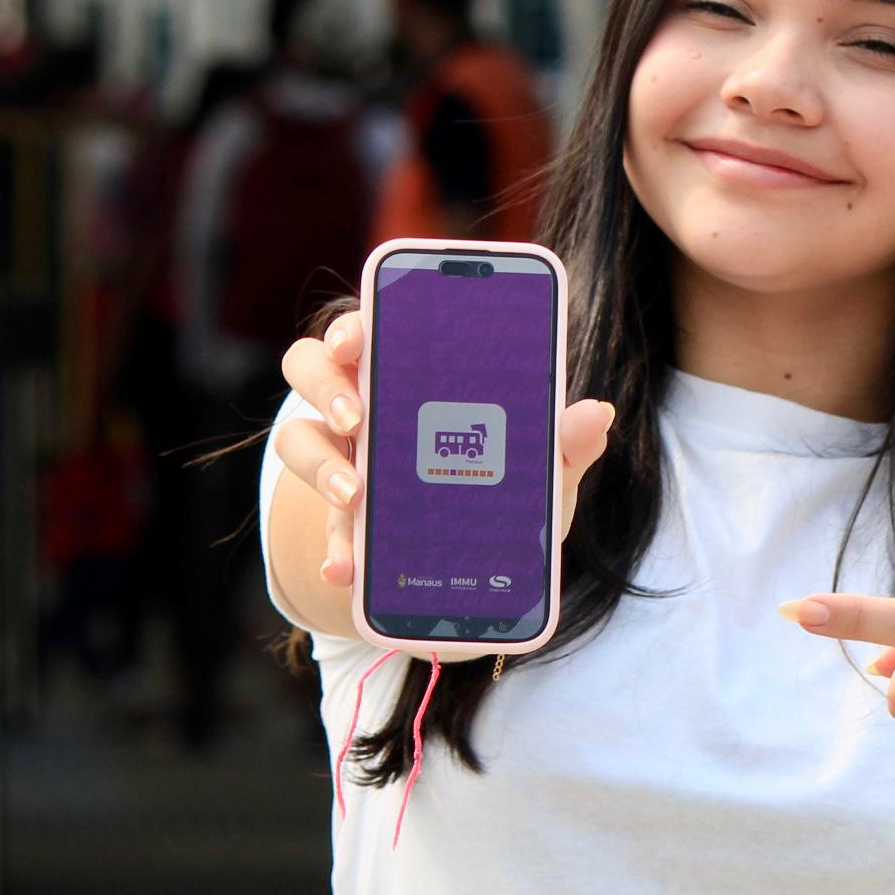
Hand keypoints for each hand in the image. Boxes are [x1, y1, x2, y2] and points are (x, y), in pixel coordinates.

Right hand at [274, 311, 617, 587]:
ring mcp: (341, 459)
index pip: (366, 327)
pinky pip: (322, 528)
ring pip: (297, 439)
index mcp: (407, 372)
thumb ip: (564, 443)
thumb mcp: (540, 469)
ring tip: (354, 495)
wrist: (473, 568)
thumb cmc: (502, 489)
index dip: (354, 324)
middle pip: (311, 368)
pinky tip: (346, 570)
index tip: (358, 337)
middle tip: (356, 415)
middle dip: (326, 386)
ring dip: (320, 465)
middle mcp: (361, 405)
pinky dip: (334, 548)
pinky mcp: (339, 520)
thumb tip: (597, 413)